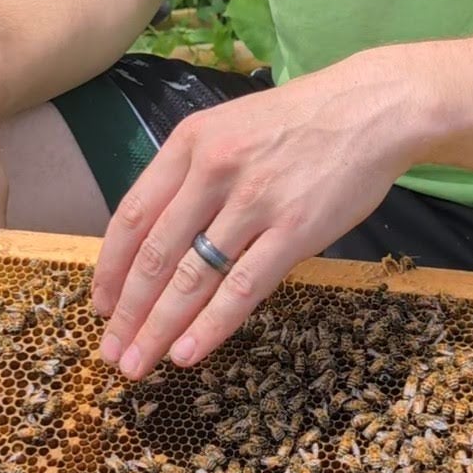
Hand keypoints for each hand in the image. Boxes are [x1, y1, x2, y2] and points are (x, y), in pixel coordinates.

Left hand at [91, 52, 420, 378]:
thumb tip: (156, 235)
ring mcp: (254, 201)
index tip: (100, 305)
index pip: (131, 215)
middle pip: (154, 254)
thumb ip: (193, 175)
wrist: (372, 109)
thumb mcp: (230, 128)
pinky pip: (242, 287)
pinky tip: (187, 353)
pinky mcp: (294, 230)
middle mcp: (213, 171)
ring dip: (158, 328)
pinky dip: (211, 326)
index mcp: (189, 143)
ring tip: (138, 364)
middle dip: (127, 312)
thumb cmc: (300, 121)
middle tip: (111, 351)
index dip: (110, 267)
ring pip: (191, 277)